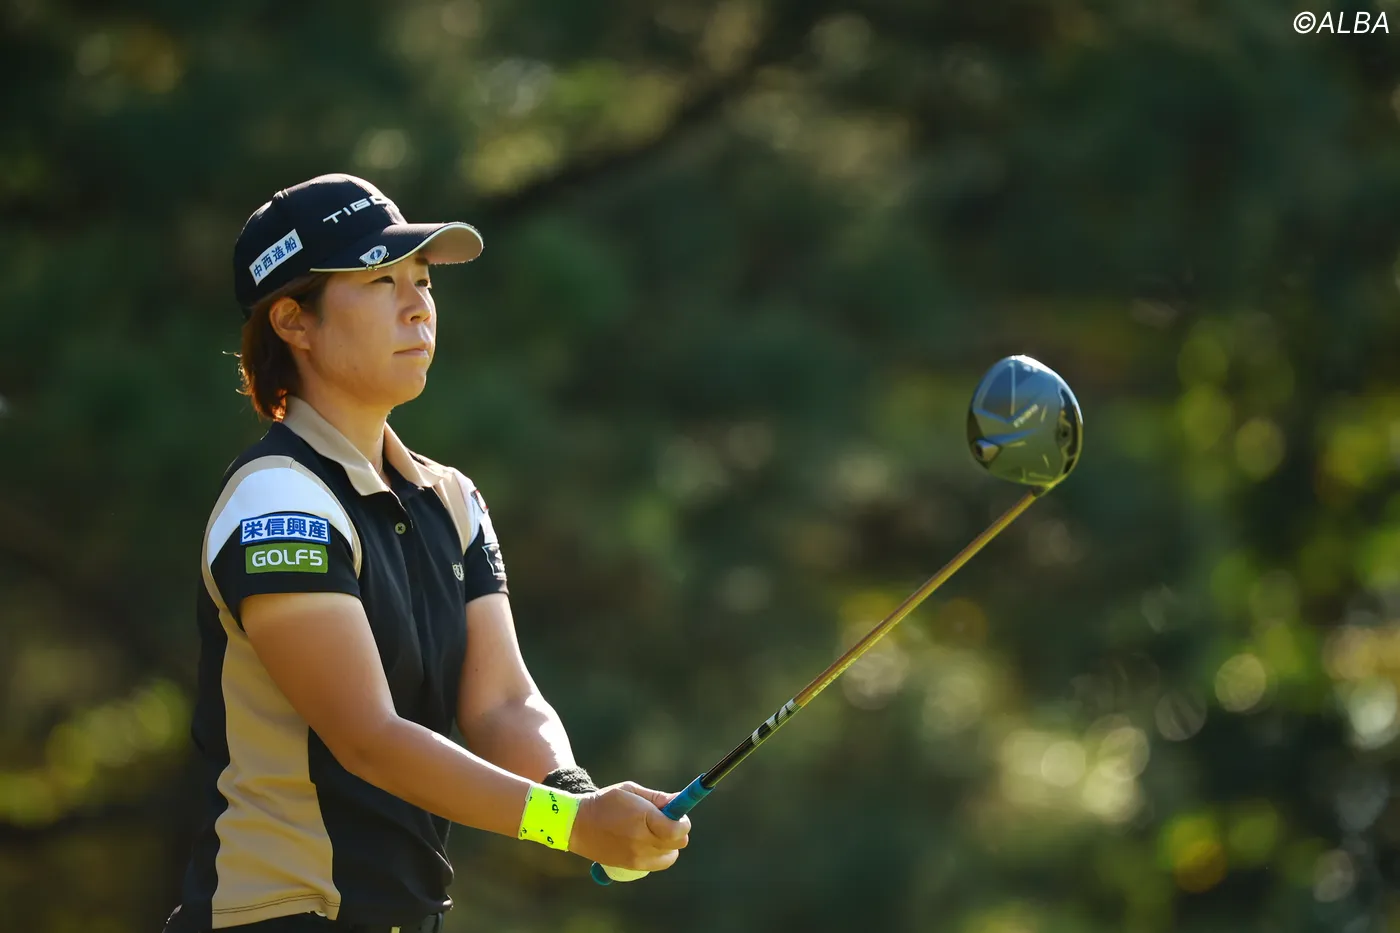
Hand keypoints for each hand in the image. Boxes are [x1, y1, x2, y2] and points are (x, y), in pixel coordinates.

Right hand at [568, 782, 690, 871]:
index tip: (678, 814)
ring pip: (670, 856)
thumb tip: (680, 800)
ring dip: (669, 845)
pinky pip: (658, 864)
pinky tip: (647, 842)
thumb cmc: (606, 802)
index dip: (683, 822)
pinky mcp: (631, 866)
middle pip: (677, 843)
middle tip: (666, 822)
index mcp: (642, 818)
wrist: (578, 824)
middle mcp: (641, 840)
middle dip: (677, 832)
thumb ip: (658, 798)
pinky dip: (659, 855)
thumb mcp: (631, 791)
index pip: (677, 829)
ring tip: (654, 833)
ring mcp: (636, 856)